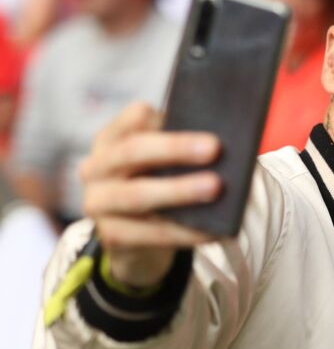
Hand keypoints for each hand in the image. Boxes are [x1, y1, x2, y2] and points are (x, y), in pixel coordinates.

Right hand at [78, 103, 221, 286]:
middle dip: (175, 148)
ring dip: (179, 190)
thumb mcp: (160, 160)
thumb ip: (181, 147)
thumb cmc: (157, 182)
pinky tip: (212, 228)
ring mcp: (98, 203)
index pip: (132, 118)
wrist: (134, 235)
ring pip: (138, 195)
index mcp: (111, 139)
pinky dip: (184, 231)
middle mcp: (96, 167)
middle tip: (215, 148)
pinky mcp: (110, 235)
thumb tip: (222, 144)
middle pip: (133, 151)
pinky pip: (150, 233)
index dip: (160, 116)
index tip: (193, 112)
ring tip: (215, 187)